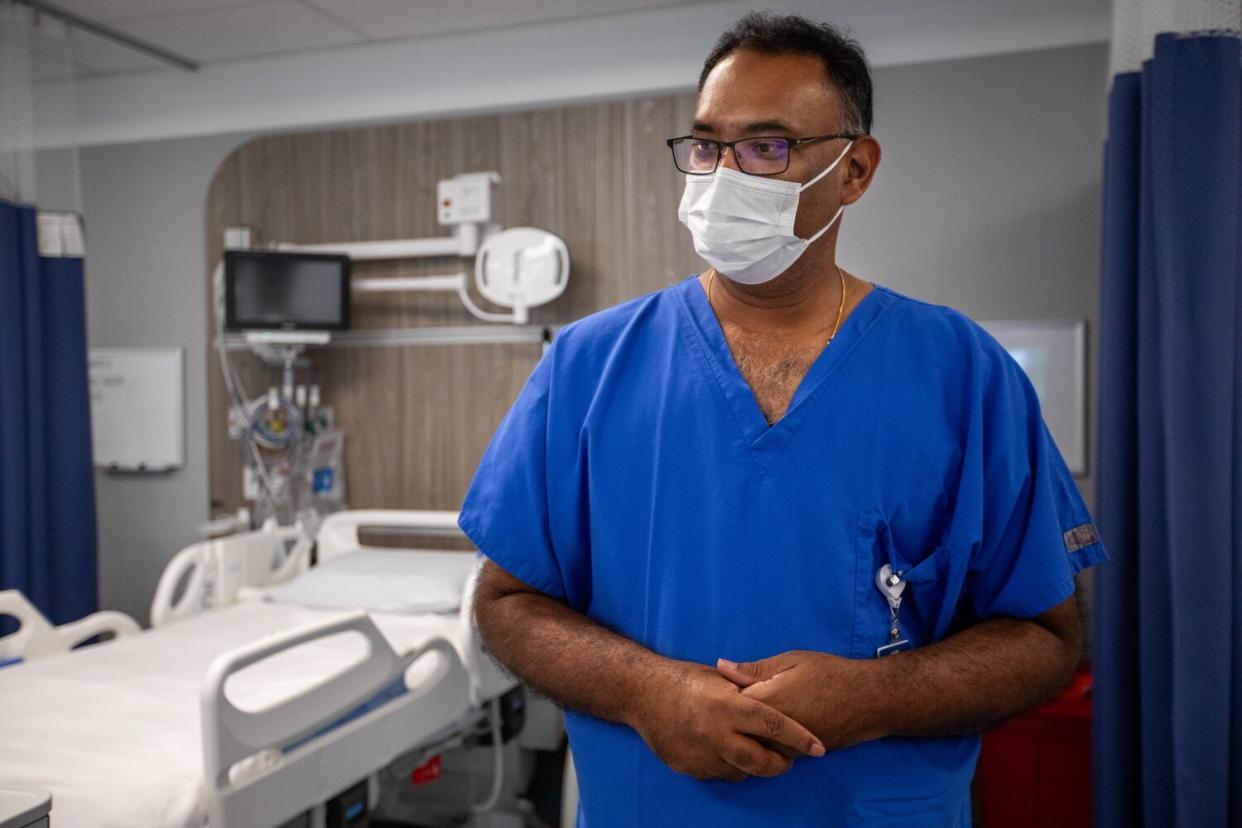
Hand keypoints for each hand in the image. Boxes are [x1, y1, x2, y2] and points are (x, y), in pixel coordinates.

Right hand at [629, 660, 825, 780]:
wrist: (642, 694)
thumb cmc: (685, 679)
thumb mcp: (718, 676)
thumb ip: (747, 688)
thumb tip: (776, 692)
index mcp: (727, 705)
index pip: (773, 724)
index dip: (799, 737)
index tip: (818, 747)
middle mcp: (716, 733)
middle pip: (760, 761)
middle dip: (779, 764)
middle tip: (787, 760)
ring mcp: (701, 754)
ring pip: (740, 772)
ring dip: (753, 766)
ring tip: (757, 753)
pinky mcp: (689, 767)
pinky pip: (719, 774)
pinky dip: (729, 766)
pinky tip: (729, 753)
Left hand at [716, 651, 887, 751]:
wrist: (869, 700)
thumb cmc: (830, 674)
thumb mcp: (791, 661)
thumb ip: (754, 668)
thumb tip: (720, 665)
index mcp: (769, 702)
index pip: (729, 705)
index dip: (721, 695)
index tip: (719, 687)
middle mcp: (775, 731)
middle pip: (739, 730)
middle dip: (731, 718)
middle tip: (730, 703)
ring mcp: (787, 747)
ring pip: (754, 744)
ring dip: (747, 732)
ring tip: (747, 715)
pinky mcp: (799, 756)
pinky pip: (771, 752)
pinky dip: (764, 741)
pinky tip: (765, 728)